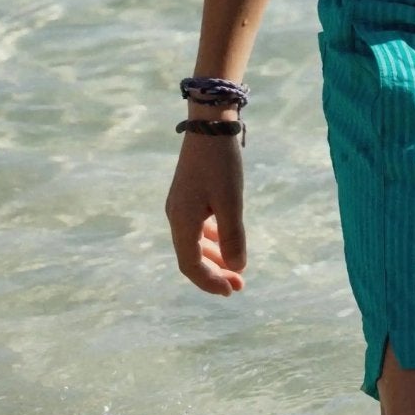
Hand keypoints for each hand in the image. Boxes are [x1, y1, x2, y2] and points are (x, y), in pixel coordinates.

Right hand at [165, 136, 247, 293]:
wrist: (210, 123)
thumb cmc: (221, 163)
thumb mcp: (231, 202)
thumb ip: (233, 237)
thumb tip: (237, 269)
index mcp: (182, 222)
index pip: (190, 265)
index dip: (210, 282)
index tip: (232, 291)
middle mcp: (176, 216)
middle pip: (191, 256)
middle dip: (214, 273)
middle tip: (238, 286)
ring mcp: (181, 204)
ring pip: (194, 242)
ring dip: (214, 257)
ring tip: (235, 268)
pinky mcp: (189, 193)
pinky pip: (197, 226)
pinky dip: (212, 238)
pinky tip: (227, 239)